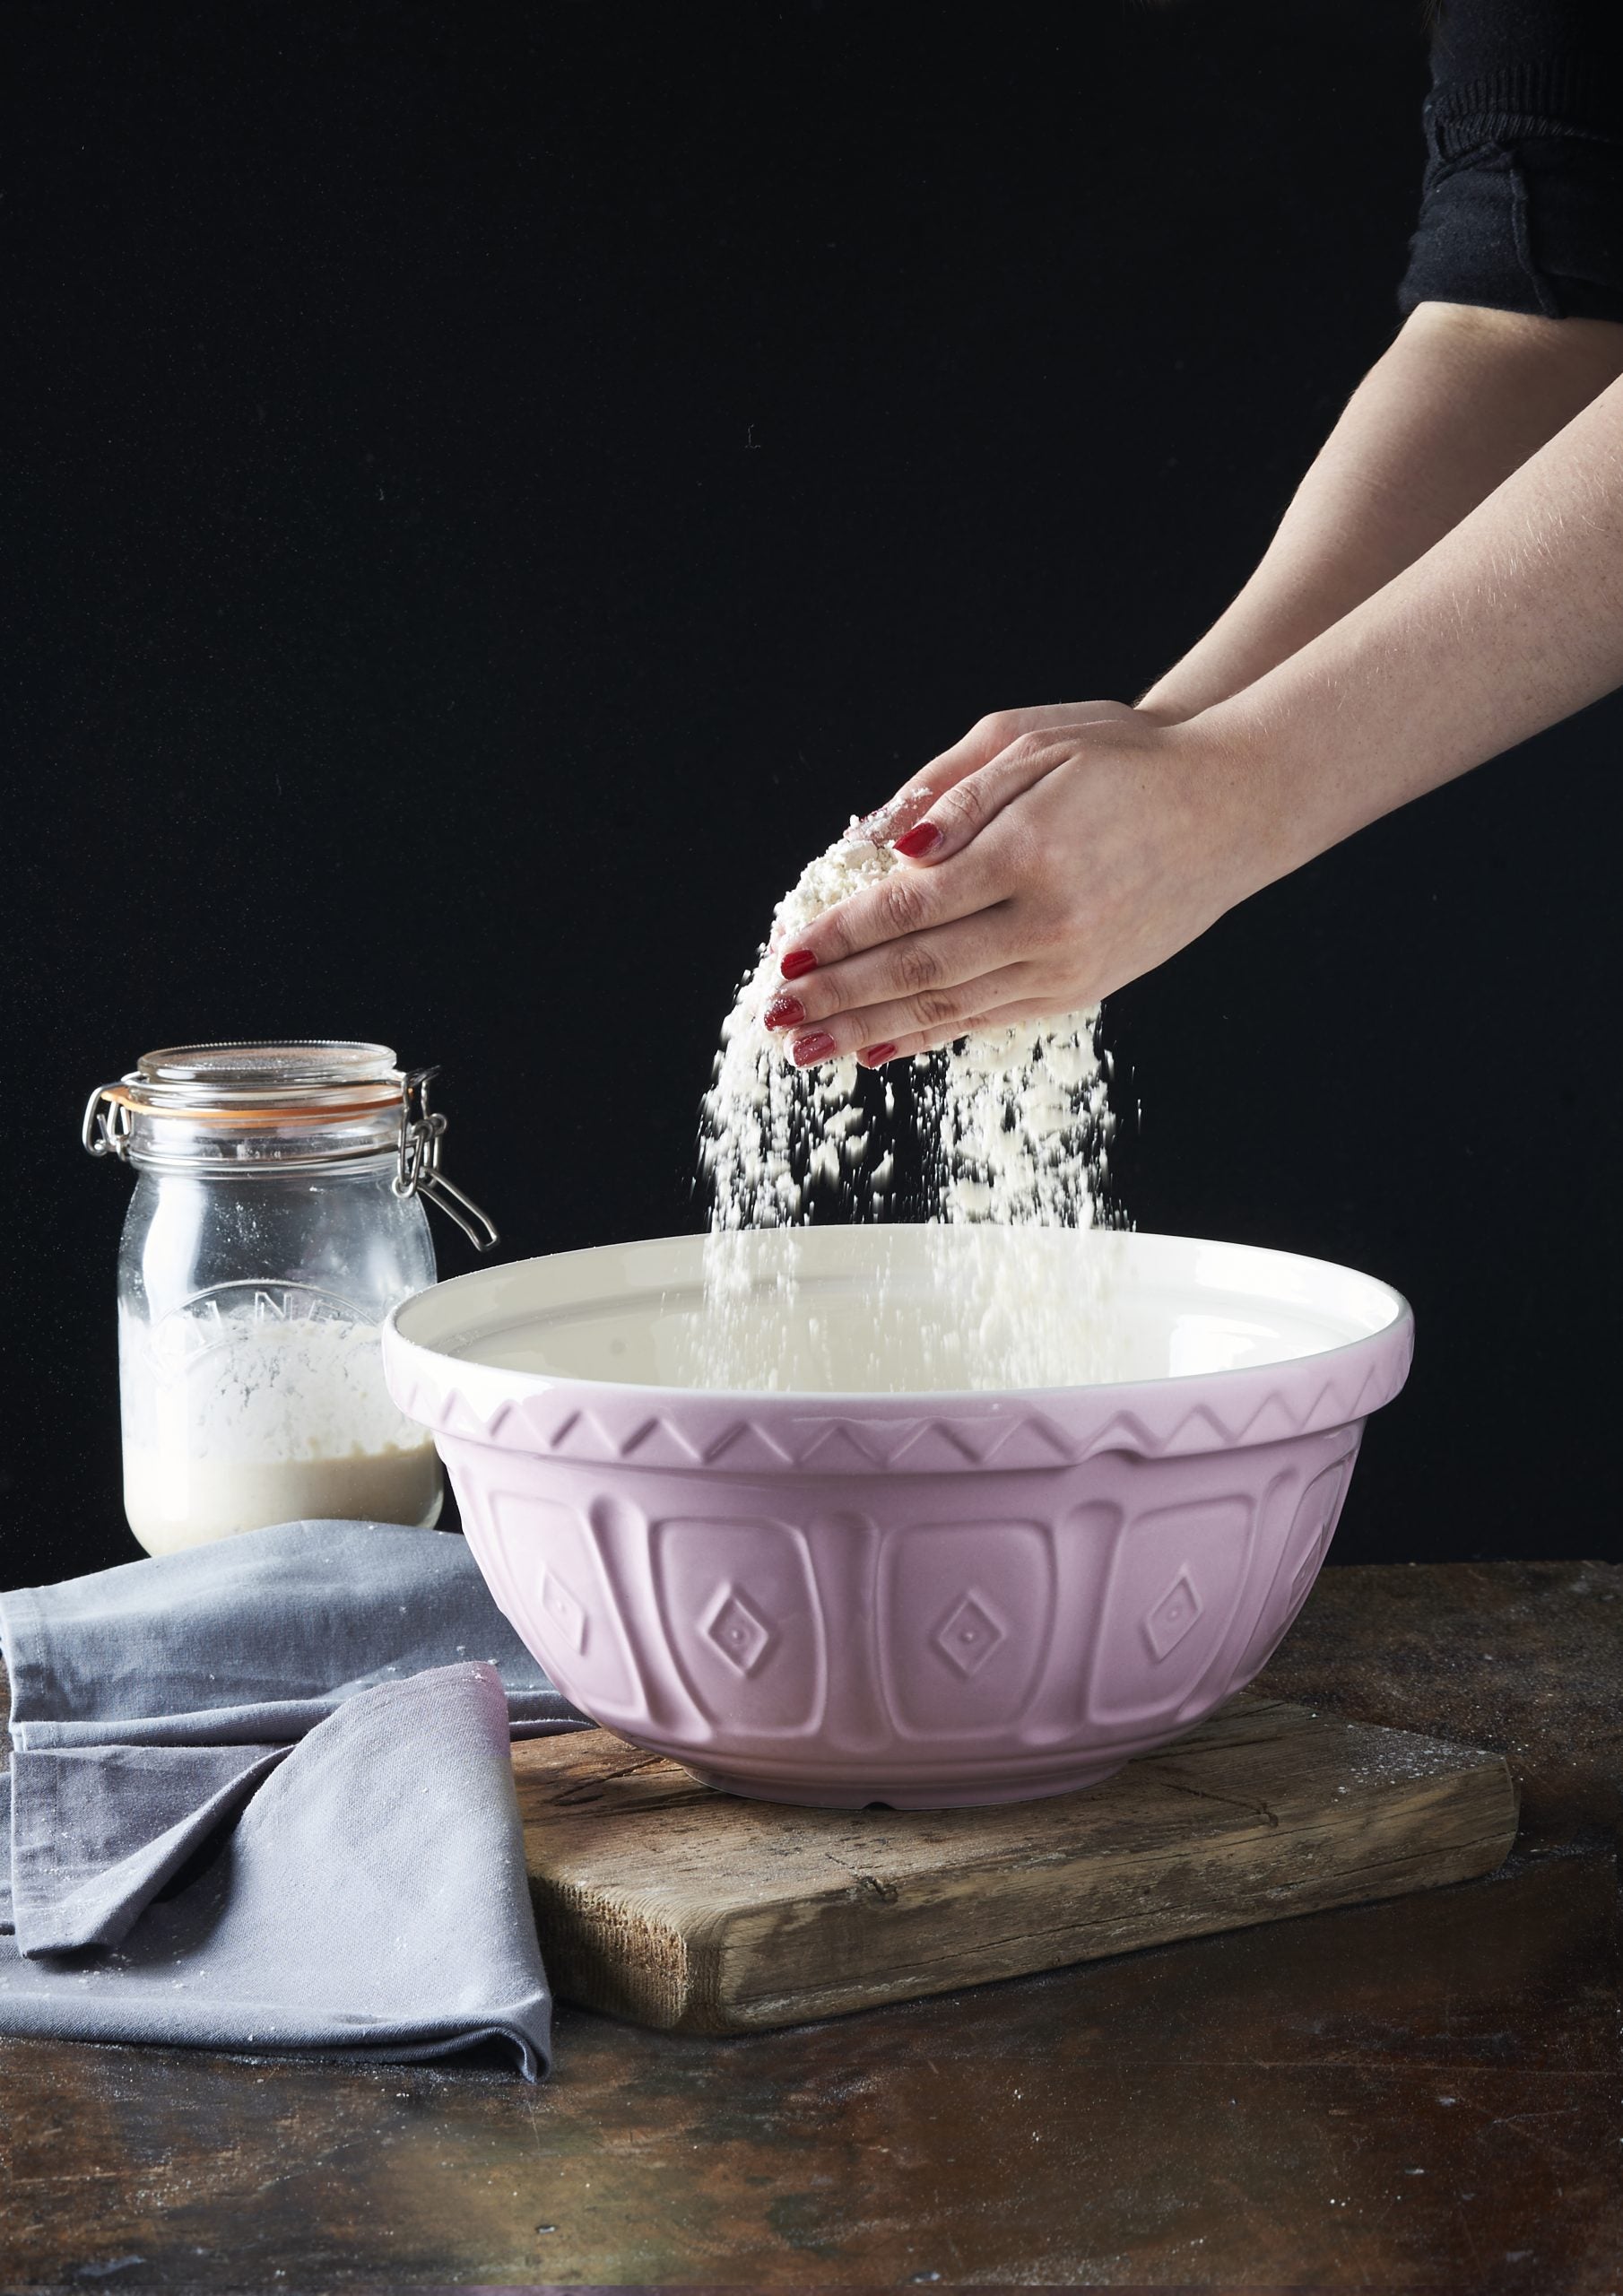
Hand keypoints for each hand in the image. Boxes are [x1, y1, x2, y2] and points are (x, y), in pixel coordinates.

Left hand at [766, 704, 1262, 1063]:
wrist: (1232, 804)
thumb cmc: (1127, 759)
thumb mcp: (1034, 741)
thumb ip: (951, 794)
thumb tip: (880, 847)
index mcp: (1028, 852)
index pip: (908, 907)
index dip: (840, 937)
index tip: (784, 957)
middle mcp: (1047, 921)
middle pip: (918, 972)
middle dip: (836, 998)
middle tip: (774, 1020)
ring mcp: (1068, 965)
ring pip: (950, 1008)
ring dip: (868, 1030)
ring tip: (807, 1048)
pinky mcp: (1083, 988)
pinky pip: (989, 1019)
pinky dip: (929, 1036)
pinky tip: (879, 1046)